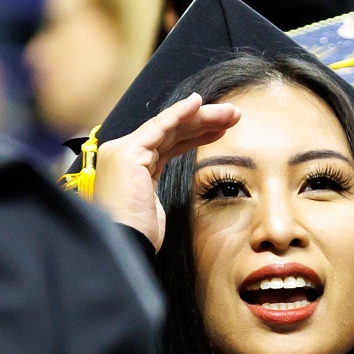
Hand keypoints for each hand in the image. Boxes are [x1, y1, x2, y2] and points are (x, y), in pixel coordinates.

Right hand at [89, 92, 237, 248]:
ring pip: (168, 126)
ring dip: (201, 117)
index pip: (166, 144)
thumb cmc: (140, 237)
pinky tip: (198, 103)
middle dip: (202, 122)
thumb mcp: (154, 210)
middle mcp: (121, 155)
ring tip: (230, 113)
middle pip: (169, 132)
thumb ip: (156, 192)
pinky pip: (160, 126)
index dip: (195, 135)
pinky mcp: (128, 153)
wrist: (126, 249)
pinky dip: (179, 113)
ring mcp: (122, 152)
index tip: (221, 130)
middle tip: (232, 116)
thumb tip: (171, 191)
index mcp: (129, 169)